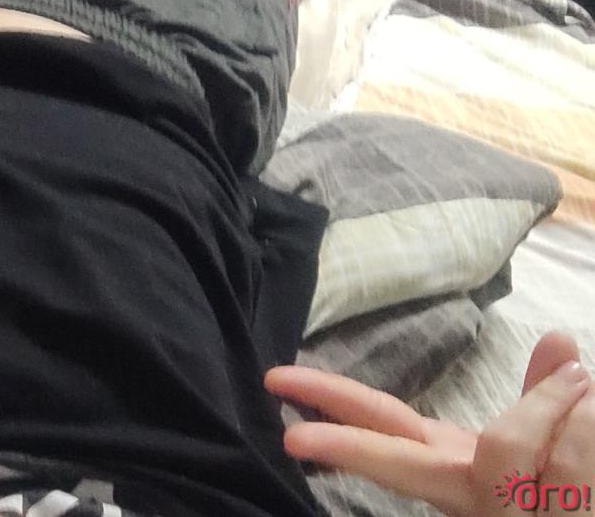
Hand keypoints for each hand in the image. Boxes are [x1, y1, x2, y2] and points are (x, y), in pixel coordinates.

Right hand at [265, 332, 593, 516]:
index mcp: (451, 462)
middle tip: (290, 440)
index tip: (276, 384)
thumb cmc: (560, 487)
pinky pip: (561, 460)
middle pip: (397, 459)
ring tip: (584, 382)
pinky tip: (590, 402)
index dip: (328, 399)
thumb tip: (560, 339)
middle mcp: (461, 487)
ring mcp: (496, 509)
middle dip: (346, 444)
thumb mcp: (548, 442)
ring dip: (547, 405)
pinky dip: (577, 421)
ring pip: (504, 443)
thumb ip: (549, 397)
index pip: (379, 425)